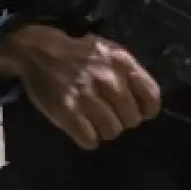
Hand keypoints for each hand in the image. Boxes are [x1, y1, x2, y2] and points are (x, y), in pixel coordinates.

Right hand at [0, 23, 161, 149]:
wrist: (39, 51)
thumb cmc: (80, 53)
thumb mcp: (110, 51)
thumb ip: (129, 72)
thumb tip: (146, 103)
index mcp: (121, 61)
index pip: (151, 95)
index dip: (148, 110)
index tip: (141, 114)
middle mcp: (107, 78)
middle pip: (131, 118)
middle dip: (124, 121)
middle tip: (112, 117)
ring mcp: (86, 95)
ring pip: (112, 131)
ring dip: (106, 131)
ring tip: (97, 123)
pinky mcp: (66, 111)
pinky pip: (89, 139)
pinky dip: (89, 139)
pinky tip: (84, 130)